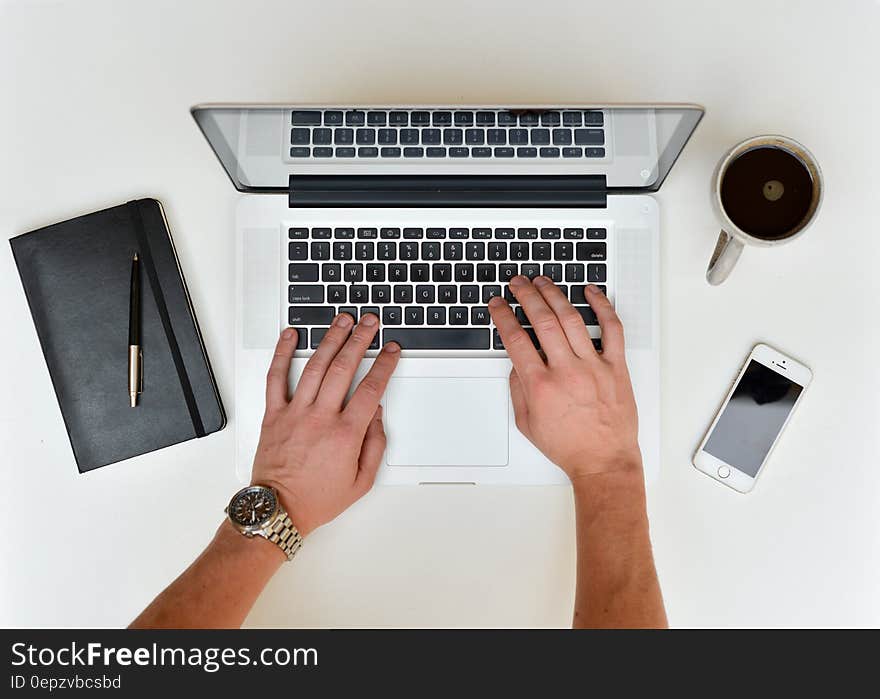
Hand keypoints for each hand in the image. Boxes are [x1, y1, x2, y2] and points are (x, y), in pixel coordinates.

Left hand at [251, 313, 399, 535]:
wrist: (278, 510)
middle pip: (344, 368)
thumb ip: (375, 445)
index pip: (371, 389)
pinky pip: (276, 377)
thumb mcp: (361, 481)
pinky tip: (291, 335)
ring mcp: (294, 413)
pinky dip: (282, 353)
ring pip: (315, 366)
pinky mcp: (273, 414)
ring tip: (341, 320)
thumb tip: (377, 414)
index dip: (384, 365)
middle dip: (360, 340)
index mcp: (345, 434)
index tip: (391, 351)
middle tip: (370, 323)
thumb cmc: (317, 498)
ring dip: (330, 339)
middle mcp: (320, 418)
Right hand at [488, 277, 641, 482]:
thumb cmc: (568, 446)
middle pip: (542, 321)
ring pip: (571, 319)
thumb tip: (517, 363)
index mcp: (541, 386)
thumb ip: (518, 389)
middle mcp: (566, 372)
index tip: (498, 305)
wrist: (603, 461)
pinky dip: (602, 306)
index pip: (516, 339)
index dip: (503, 316)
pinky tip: (591, 292)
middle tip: (517, 283)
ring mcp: (593, 366)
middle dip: (525, 296)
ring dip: (554, 295)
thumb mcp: (527, 423)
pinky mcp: (616, 366)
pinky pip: (612, 329)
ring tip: (543, 282)